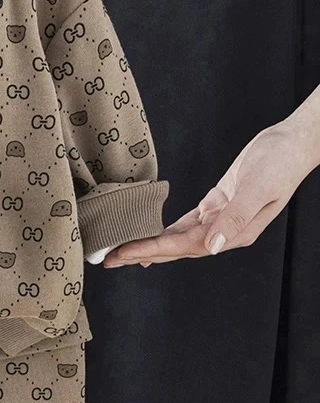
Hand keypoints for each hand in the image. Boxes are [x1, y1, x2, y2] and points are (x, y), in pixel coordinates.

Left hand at [103, 117, 319, 266]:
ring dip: (150, 245)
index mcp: (236, 232)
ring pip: (178, 238)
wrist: (294, 142)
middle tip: (109, 259)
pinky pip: (185, 223)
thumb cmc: (281, 162)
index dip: (153, 250)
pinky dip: (165, 230)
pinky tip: (148, 236)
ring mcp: (221, 219)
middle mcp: (226, 231)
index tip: (125, 253)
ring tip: (121, 252)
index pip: (185, 247)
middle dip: (142, 254)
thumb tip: (212, 246)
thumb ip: (236, 216)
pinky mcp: (217, 203)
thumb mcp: (257, 187)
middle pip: (176, 249)